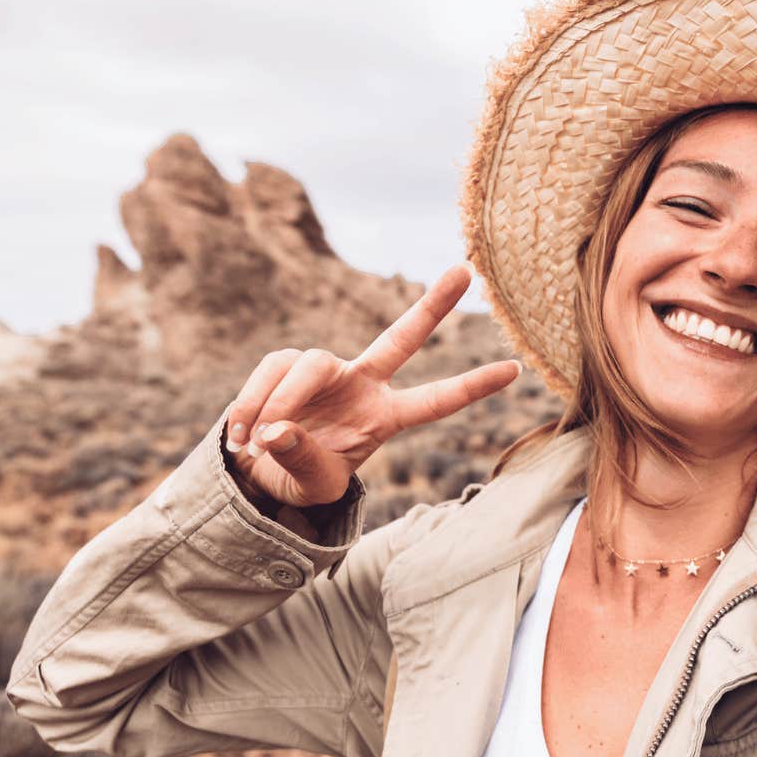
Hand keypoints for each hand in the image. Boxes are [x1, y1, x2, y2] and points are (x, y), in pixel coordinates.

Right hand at [224, 263, 519, 509]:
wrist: (258, 474)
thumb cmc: (298, 480)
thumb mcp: (311, 486)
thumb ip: (303, 460)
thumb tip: (279, 429)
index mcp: (384, 418)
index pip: (435, 402)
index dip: (472, 387)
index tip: (516, 370)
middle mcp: (363, 385)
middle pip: (402, 338)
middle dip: (432, 306)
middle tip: (465, 270)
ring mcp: (326, 370)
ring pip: (309, 367)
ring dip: (280, 404)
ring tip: (256, 443)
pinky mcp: (286, 363)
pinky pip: (271, 373)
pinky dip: (252, 404)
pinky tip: (241, 437)